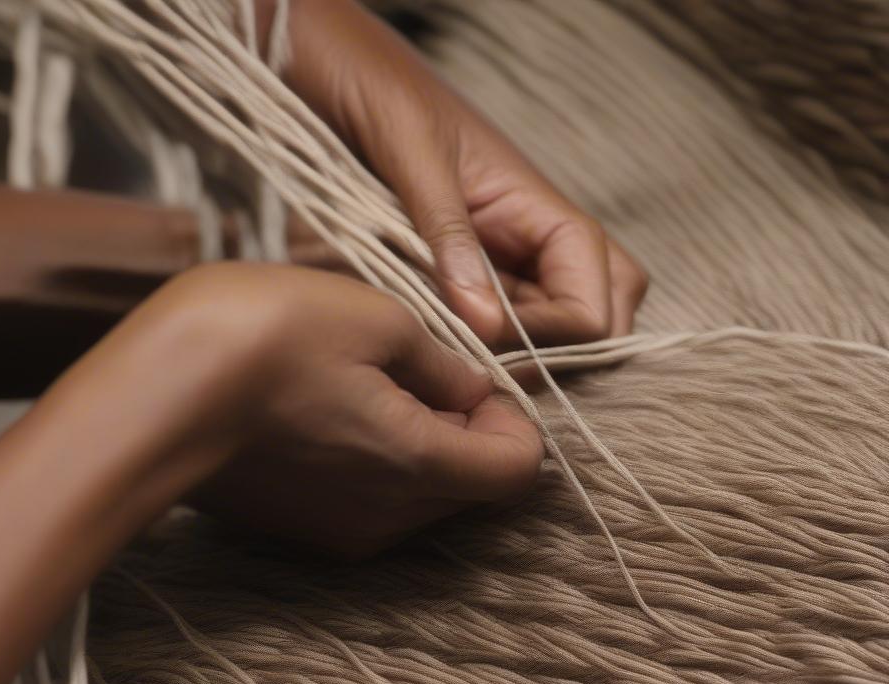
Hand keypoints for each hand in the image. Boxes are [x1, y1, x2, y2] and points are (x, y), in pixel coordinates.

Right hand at [144, 263, 542, 556]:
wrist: (152, 397)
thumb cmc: (266, 340)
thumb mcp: (379, 321)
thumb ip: (447, 365)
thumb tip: (474, 389)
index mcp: (420, 464)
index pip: (519, 472)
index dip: (516, 423)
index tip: (477, 380)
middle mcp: (389, 518)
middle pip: (471, 488)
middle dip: (466, 432)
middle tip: (419, 372)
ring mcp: (341, 533)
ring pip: (420, 498)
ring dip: (419, 447)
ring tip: (364, 386)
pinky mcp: (301, 532)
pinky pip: (369, 505)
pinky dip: (374, 465)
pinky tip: (326, 414)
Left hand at [279, 0, 648, 348]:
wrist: (332, 66)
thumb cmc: (378, 90)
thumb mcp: (415, 160)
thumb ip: (450, 240)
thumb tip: (488, 325)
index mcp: (541, 207)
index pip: (599, 298)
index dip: (558, 338)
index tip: (488, 344)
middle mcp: (535, 238)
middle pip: (602, 312)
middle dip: (564, 353)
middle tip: (492, 367)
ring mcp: (504, 257)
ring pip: (558, 324)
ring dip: (525, 355)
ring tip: (465, 362)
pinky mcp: (466, 270)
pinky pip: (500, 320)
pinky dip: (486, 345)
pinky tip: (444, 348)